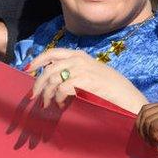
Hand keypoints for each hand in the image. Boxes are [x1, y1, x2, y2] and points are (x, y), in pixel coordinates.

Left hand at [27, 48, 147, 111]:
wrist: (129, 99)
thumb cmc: (112, 91)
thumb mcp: (94, 75)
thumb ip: (77, 73)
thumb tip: (56, 81)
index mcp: (81, 56)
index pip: (54, 52)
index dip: (38, 60)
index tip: (28, 70)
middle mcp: (80, 60)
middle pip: (49, 67)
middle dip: (38, 82)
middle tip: (34, 96)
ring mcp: (83, 70)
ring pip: (53, 78)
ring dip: (46, 93)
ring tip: (47, 105)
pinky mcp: (85, 81)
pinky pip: (62, 88)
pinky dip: (57, 97)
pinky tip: (60, 105)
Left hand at [135, 102, 157, 151]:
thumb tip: (140, 129)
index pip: (145, 110)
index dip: (142, 126)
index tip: (150, 141)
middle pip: (144, 113)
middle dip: (143, 132)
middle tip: (153, 146)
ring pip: (147, 120)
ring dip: (149, 136)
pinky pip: (154, 125)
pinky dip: (154, 136)